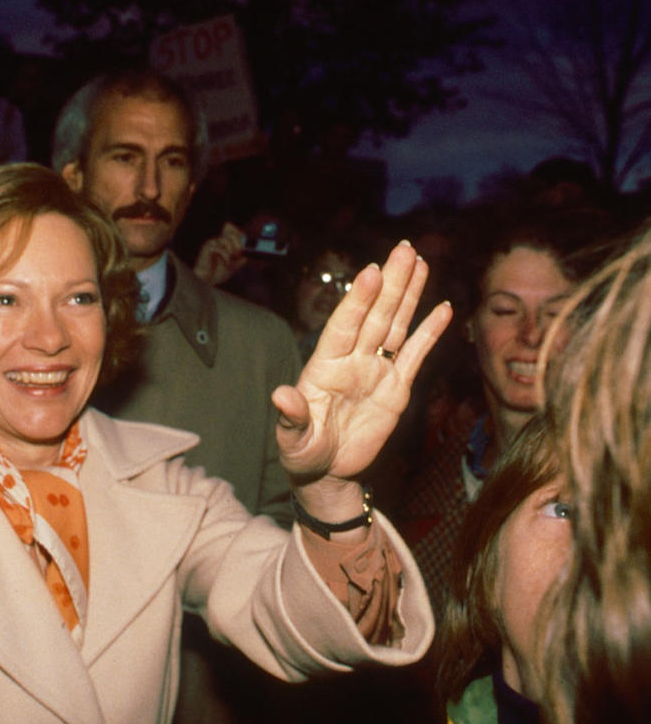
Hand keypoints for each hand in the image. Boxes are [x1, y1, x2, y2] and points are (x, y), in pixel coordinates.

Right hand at [193, 221, 246, 285]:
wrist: (207, 280)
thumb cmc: (217, 273)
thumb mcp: (233, 266)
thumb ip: (240, 260)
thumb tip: (247, 255)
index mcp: (223, 243)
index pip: (231, 228)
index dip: (240, 234)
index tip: (243, 246)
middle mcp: (218, 241)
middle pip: (232, 233)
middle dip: (238, 244)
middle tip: (238, 254)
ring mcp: (212, 244)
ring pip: (226, 239)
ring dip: (232, 250)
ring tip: (231, 260)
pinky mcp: (208, 248)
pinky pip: (219, 247)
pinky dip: (225, 256)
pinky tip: (226, 262)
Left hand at [273, 241, 451, 500]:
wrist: (328, 474)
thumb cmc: (304, 455)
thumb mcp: (294, 441)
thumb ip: (291, 418)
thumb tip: (281, 396)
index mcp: (325, 367)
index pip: (344, 326)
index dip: (358, 300)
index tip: (371, 272)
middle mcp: (352, 361)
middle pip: (374, 315)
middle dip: (391, 282)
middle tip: (404, 248)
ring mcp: (375, 371)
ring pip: (394, 325)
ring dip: (408, 294)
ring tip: (419, 262)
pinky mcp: (397, 388)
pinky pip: (415, 354)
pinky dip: (429, 332)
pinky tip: (443, 308)